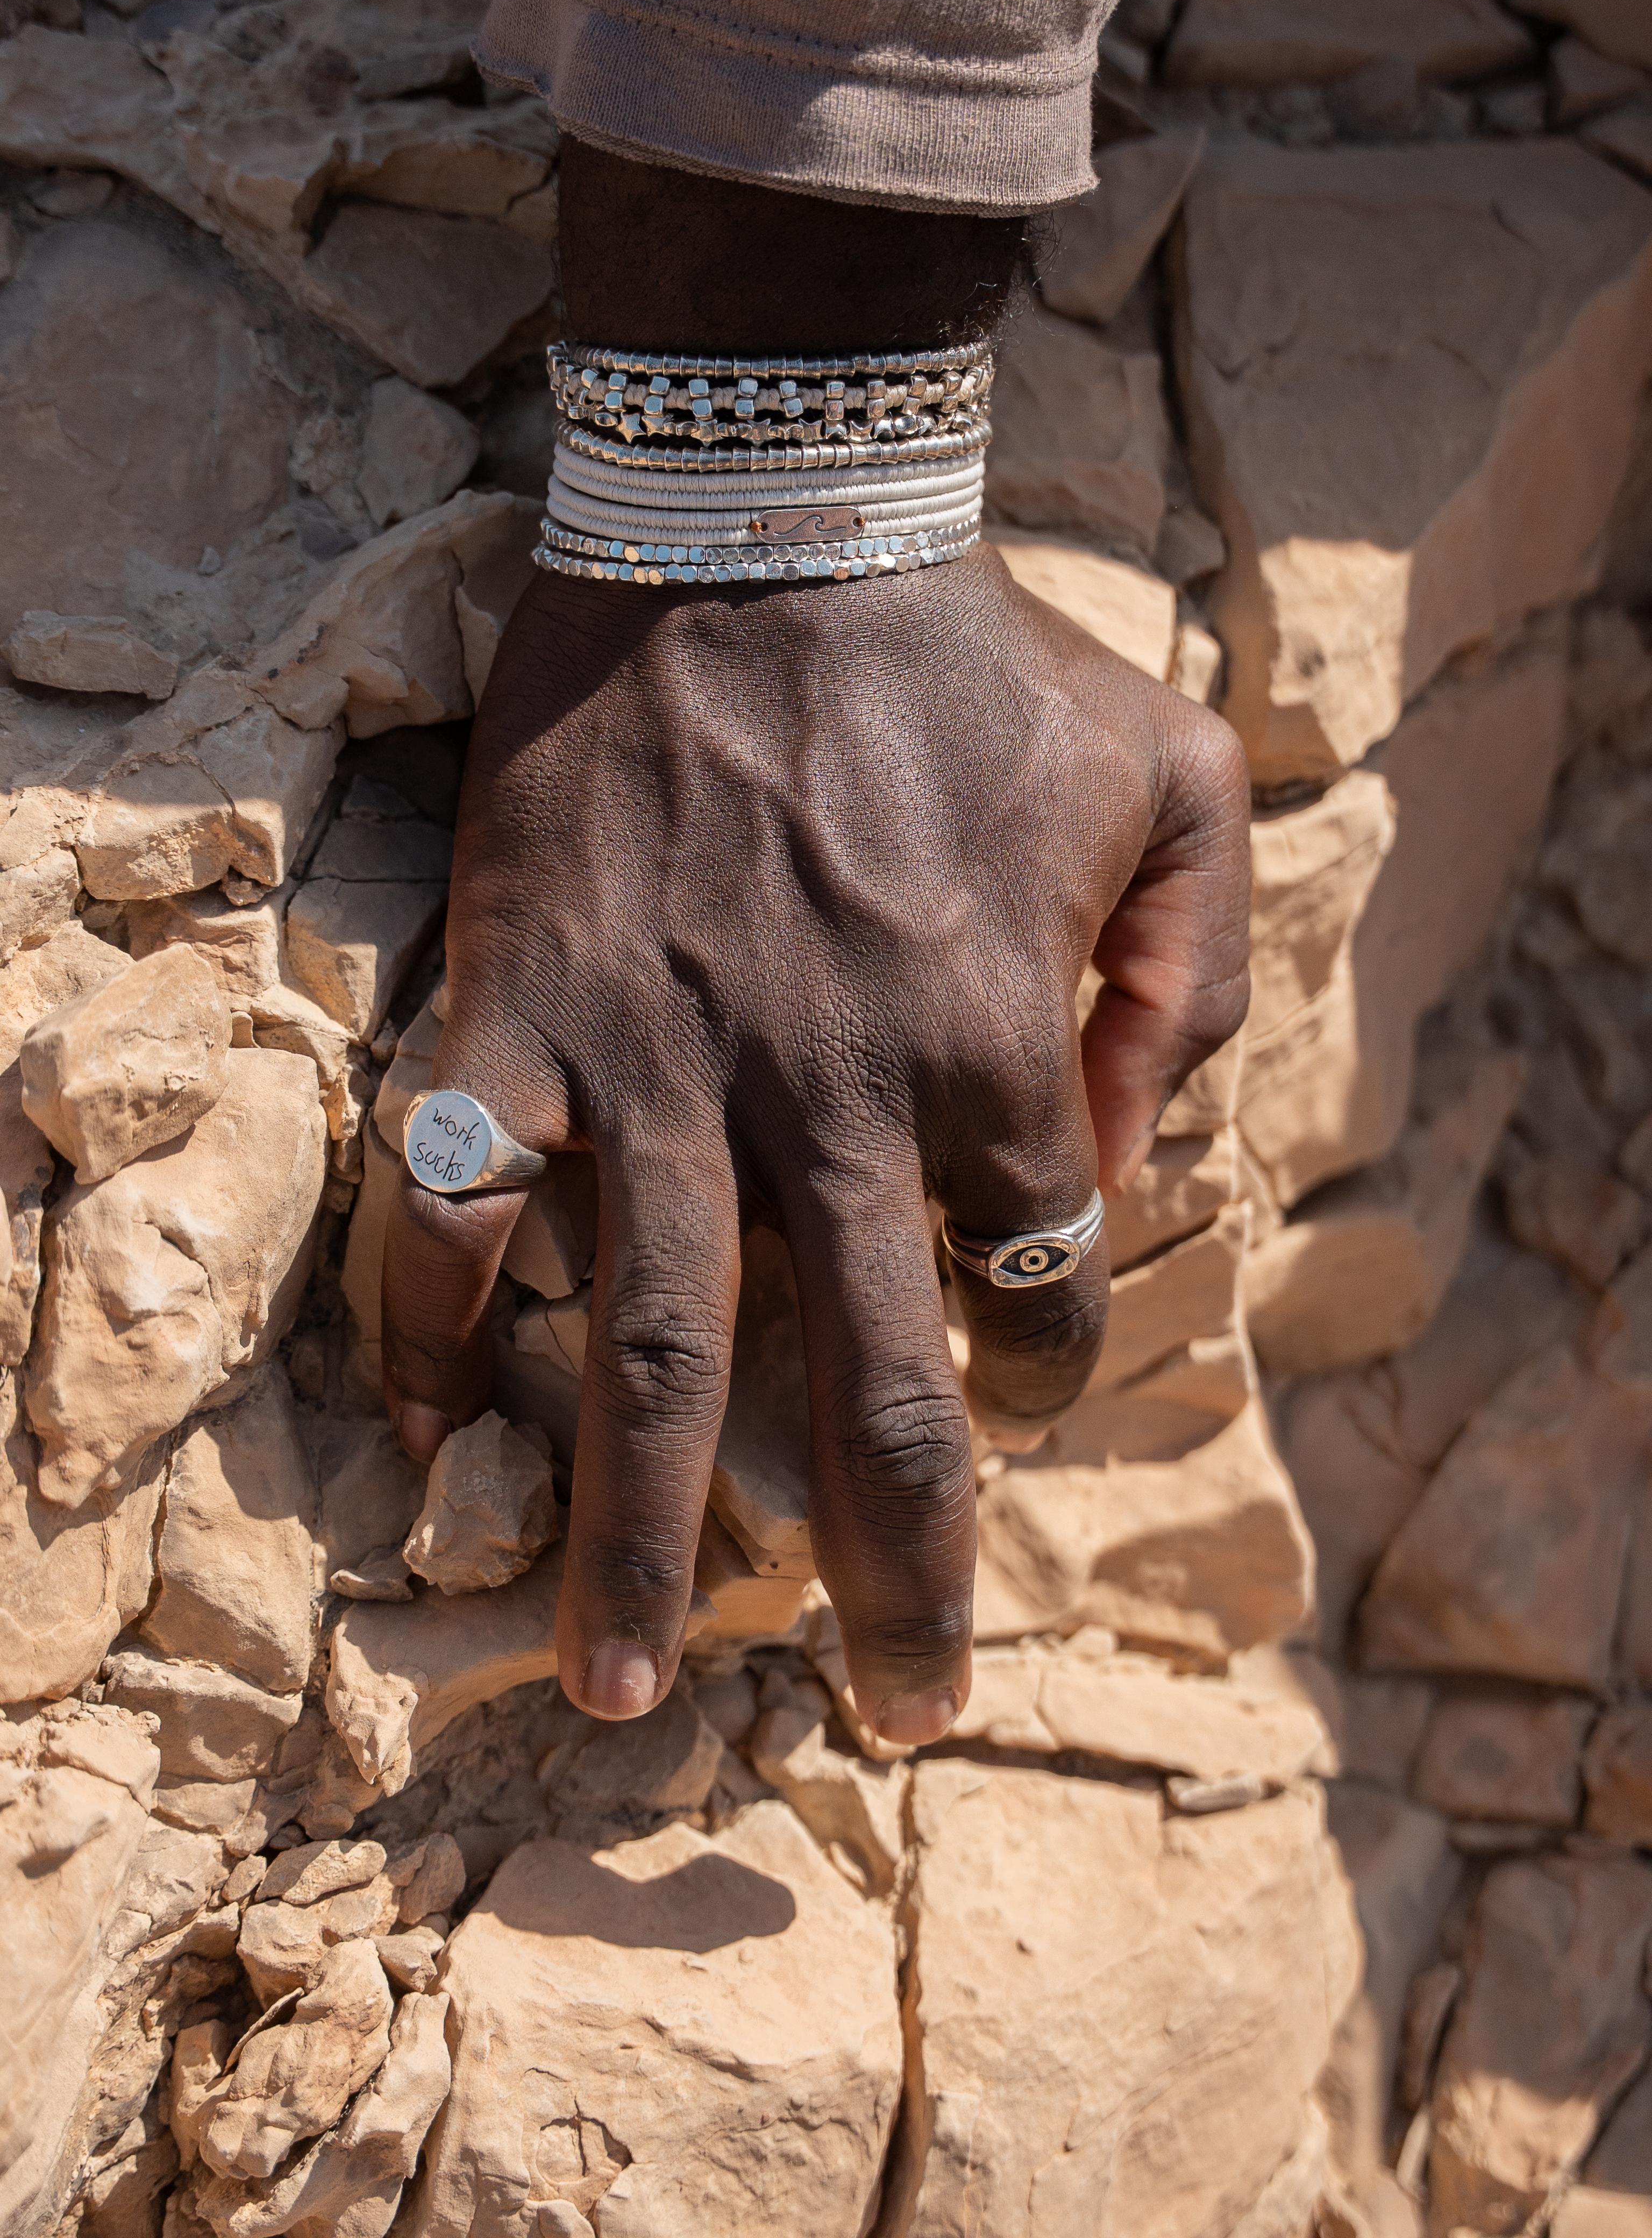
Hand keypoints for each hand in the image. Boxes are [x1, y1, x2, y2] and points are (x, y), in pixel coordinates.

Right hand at [380, 544, 1248, 1742]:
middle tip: (893, 1716)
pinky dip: (426, 1327)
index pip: (1033, 1284)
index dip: (1031, 1369)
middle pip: (867, 1389)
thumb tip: (1132, 1141)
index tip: (996, 1402)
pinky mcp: (518, 1011)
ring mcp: (662, 1064)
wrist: (761, 528)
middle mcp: (834, 1093)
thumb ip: (1191, 970)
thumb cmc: (971, 661)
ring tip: (611, 1686)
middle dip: (888, 1576)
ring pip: (652, 1352)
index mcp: (994, 1047)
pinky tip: (425, 1436)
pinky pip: (453, 1205)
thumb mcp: (1173, 775)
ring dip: (634, 1536)